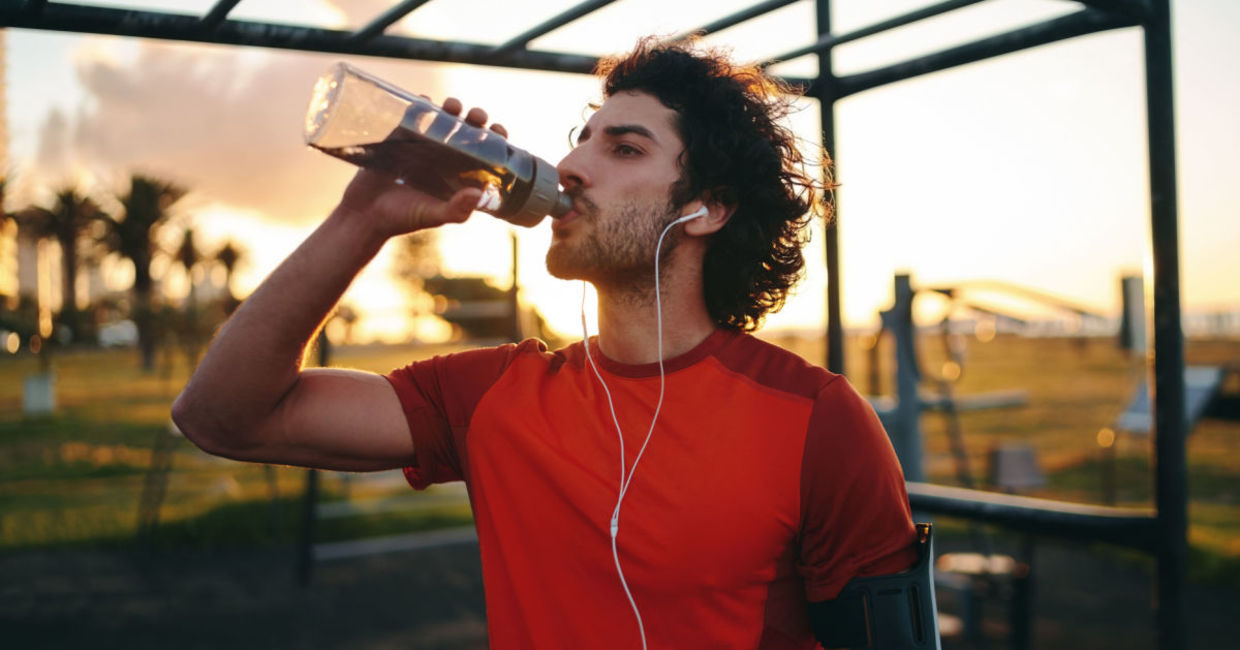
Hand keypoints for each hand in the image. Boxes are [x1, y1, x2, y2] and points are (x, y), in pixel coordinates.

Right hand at [335, 98, 508, 238]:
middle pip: (466, 132)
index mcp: (458, 176)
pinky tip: (424, 100)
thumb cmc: (402, 219)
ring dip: (451, 108)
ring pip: (442, 120)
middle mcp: (444, 160)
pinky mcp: (399, 139)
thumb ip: (455, 210)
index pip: (484, 153)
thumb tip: (477, 193)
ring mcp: (422, 147)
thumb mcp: (433, 215)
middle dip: (475, 119)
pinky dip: (420, 105)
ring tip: (451, 105)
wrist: (363, 214)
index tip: (498, 131)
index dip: (494, 140)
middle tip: (475, 115)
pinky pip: (413, 117)